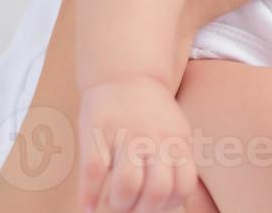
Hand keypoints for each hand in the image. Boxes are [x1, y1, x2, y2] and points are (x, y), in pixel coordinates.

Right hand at [77, 76, 195, 212]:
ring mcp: (125, 136)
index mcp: (176, 141)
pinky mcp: (97, 134)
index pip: (183, 185)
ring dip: (119, 203)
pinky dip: (88, 198)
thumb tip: (173, 201)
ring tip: (114, 202)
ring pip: (127, 184)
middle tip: (132, 207)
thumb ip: (177, 161)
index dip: (170, 204)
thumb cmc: (150, 112)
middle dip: (143, 209)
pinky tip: (88, 206)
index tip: (156, 207)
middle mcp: (154, 139)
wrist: (125, 73)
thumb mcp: (175, 131)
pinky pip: (93, 173)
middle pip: (157, 190)